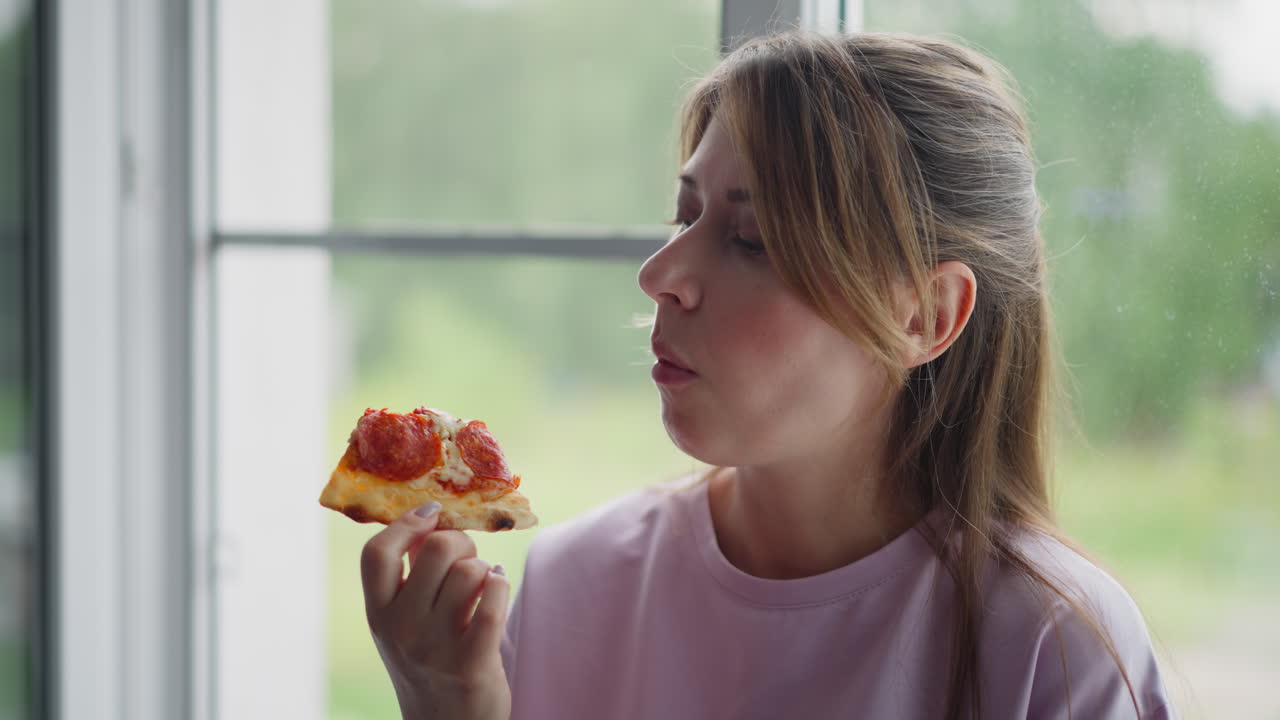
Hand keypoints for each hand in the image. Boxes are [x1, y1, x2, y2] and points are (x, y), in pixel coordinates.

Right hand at [361, 502, 511, 719]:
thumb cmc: (430, 661)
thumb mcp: (401, 624)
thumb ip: (408, 578)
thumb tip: (428, 518)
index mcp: (378, 615)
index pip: (377, 553)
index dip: (406, 523)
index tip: (431, 513)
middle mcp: (401, 629)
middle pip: (436, 548)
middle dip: (460, 542)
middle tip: (466, 557)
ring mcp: (435, 647)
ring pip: (470, 570)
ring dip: (484, 569)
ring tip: (482, 586)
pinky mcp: (471, 662)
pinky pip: (494, 597)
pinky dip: (501, 584)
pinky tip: (497, 588)